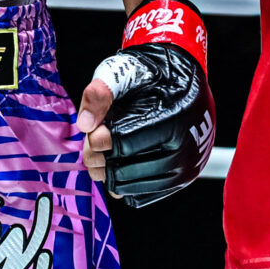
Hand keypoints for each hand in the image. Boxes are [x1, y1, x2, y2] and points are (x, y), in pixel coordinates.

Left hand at [82, 0, 215, 207]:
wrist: (182, 81)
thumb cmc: (150, 76)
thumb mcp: (122, 72)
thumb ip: (99, 94)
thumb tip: (84, 126)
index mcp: (173, 118)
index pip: (125, 142)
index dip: (100, 141)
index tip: (93, 134)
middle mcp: (185, 148)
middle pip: (128, 169)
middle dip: (101, 160)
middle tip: (90, 148)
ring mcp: (185, 168)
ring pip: (134, 187)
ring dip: (110, 175)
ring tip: (102, 158)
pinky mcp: (181, 181)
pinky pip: (145, 196)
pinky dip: (125, 186)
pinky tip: (118, 169)